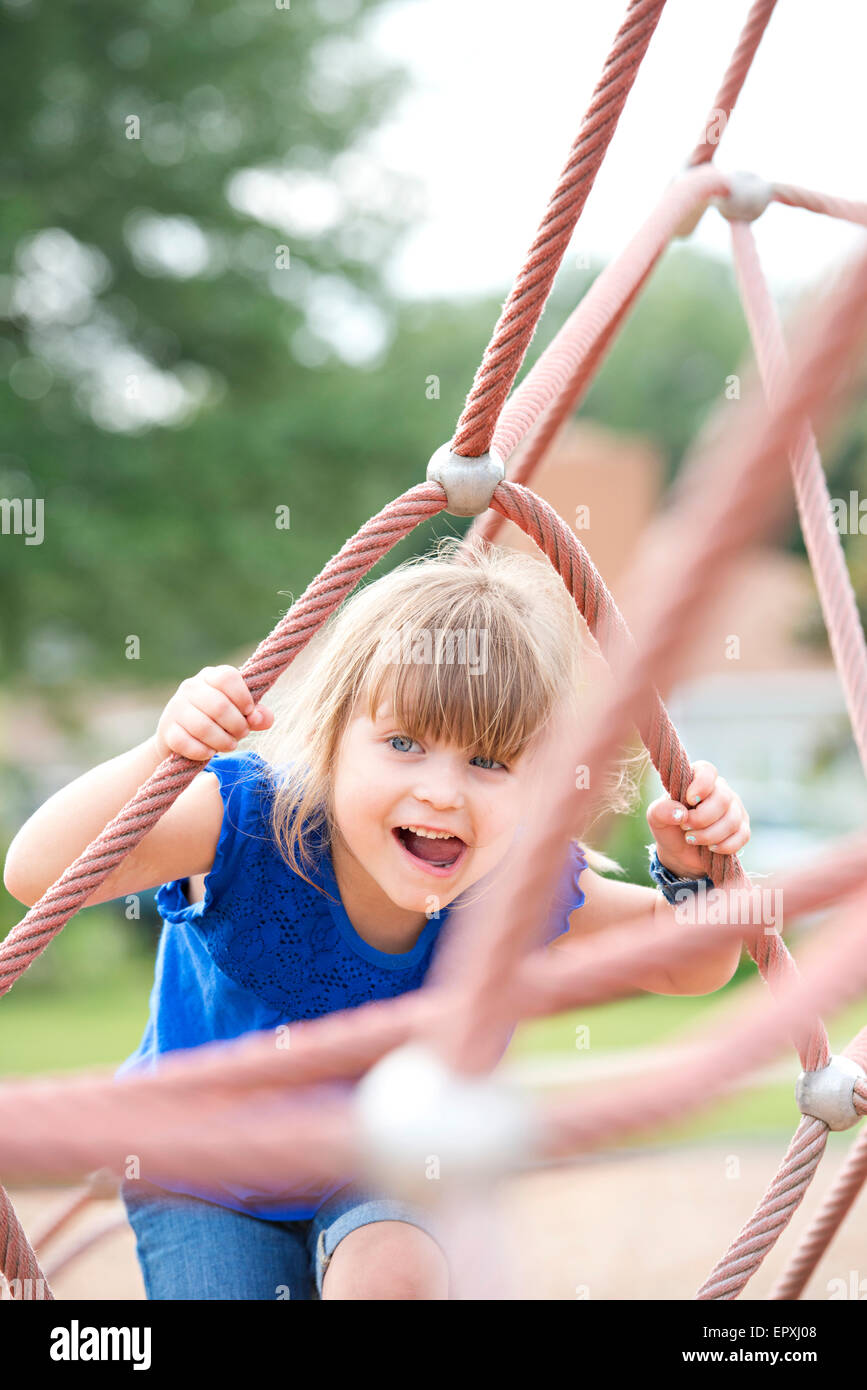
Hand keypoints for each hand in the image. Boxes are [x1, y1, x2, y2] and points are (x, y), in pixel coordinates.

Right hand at [154, 664, 274, 761]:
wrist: (181, 738)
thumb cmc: (218, 721)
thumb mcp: (240, 714)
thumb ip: (257, 715)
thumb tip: (262, 719)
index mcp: (210, 676)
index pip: (227, 677)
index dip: (243, 698)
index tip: (249, 713)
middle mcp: (190, 687)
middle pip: (219, 705)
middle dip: (237, 725)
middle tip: (242, 734)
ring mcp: (175, 707)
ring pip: (203, 727)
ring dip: (222, 741)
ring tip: (230, 745)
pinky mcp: (167, 730)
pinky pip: (186, 743)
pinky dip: (203, 751)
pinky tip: (210, 752)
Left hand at [646, 760, 749, 878]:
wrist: (680, 853)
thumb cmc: (669, 827)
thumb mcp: (656, 818)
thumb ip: (661, 810)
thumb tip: (680, 813)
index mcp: (698, 779)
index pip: (707, 771)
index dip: (701, 785)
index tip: (689, 800)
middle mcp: (720, 790)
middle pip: (722, 798)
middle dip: (701, 818)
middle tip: (685, 827)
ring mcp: (734, 809)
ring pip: (732, 820)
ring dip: (709, 835)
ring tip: (692, 839)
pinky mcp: (742, 829)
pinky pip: (742, 836)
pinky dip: (724, 845)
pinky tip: (710, 848)